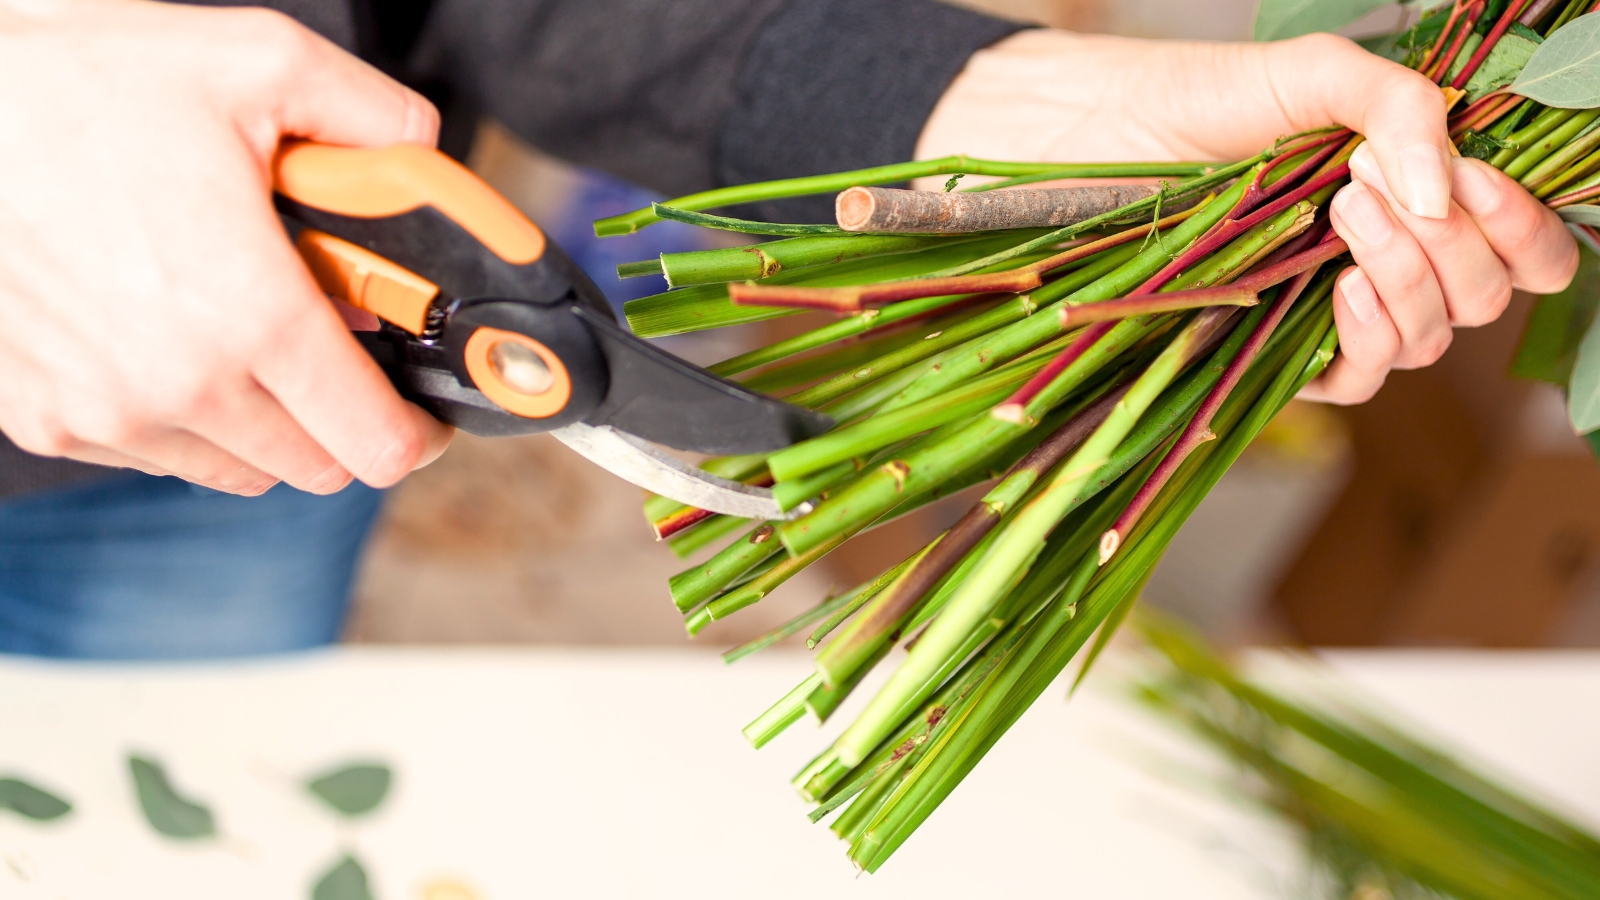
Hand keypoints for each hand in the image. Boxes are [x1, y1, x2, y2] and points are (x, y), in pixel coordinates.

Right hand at [0, 0, 451, 494]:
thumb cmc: (76, 84)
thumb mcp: (257, 63)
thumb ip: (372, 119)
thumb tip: (423, 156)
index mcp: (251, 315)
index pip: (376, 442)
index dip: (416, 431)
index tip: (422, 410)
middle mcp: (180, 385)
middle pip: (316, 467)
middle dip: (348, 420)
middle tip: (341, 354)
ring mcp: (107, 412)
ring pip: (240, 469)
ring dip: (269, 423)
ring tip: (253, 337)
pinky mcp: (49, 418)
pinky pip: (158, 453)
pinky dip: (189, 419)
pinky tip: (178, 340)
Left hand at [916, 29, 1578, 403]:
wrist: (1082, 141)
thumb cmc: (1190, 99)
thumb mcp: (1306, 77)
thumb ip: (1395, 106)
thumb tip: (1450, 191)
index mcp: (1409, 193)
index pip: (1518, 242)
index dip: (1522, 226)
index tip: (1475, 182)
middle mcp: (1381, 255)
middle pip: (1483, 295)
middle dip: (1457, 245)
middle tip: (1371, 186)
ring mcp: (1327, 306)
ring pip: (1431, 338)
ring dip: (1411, 277)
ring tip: (1344, 211)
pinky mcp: (1271, 349)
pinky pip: (1355, 377)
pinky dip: (1369, 335)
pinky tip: (1340, 282)